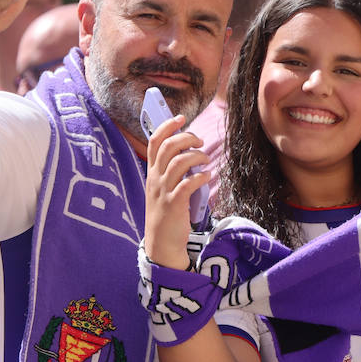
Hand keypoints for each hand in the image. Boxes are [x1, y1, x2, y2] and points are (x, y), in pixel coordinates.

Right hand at [144, 116, 208, 270]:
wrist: (161, 243)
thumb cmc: (166, 214)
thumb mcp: (162, 189)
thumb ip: (171, 172)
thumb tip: (190, 154)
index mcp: (152, 173)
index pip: (154, 141)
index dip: (167, 126)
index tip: (181, 118)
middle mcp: (155, 179)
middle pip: (167, 147)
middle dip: (186, 138)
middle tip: (199, 141)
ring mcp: (163, 191)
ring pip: (178, 163)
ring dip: (196, 157)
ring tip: (205, 160)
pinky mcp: (174, 205)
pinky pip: (187, 184)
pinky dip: (200, 177)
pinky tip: (208, 177)